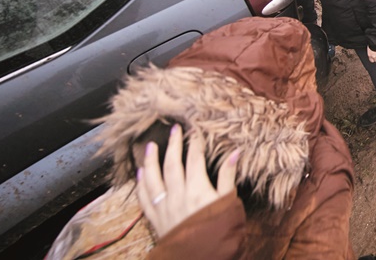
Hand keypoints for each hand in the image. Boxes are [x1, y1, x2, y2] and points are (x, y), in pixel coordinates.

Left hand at [137, 124, 238, 238]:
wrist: (201, 258)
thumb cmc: (220, 231)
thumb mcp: (229, 203)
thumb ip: (228, 176)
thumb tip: (235, 152)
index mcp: (197, 189)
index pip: (194, 159)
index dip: (195, 143)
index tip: (194, 131)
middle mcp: (178, 195)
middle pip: (172, 164)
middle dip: (173, 144)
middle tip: (174, 129)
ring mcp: (164, 207)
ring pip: (153, 178)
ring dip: (151, 160)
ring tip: (150, 147)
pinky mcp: (155, 220)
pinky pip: (144, 199)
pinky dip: (141, 185)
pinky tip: (140, 174)